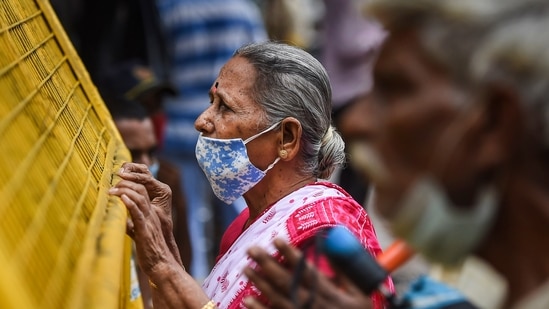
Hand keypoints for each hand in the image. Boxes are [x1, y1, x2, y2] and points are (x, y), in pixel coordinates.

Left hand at [109, 162, 178, 271]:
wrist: (161, 266)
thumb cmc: (149, 253)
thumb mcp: (139, 235)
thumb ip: (131, 226)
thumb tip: (119, 221)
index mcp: (149, 215)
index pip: (141, 192)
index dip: (130, 184)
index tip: (116, 183)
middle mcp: (150, 215)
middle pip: (141, 191)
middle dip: (126, 183)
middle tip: (112, 183)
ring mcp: (148, 222)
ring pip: (139, 199)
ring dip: (125, 191)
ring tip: (113, 189)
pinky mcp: (145, 231)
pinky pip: (138, 214)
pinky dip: (130, 204)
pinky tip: (122, 198)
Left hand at [243, 239, 372, 308]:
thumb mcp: (361, 294)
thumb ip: (347, 272)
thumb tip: (331, 245)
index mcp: (332, 296)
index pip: (307, 272)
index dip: (291, 256)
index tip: (277, 239)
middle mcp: (316, 307)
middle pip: (288, 284)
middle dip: (268, 265)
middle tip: (252, 249)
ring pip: (278, 300)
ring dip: (260, 284)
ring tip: (245, 267)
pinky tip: (247, 299)